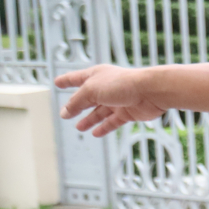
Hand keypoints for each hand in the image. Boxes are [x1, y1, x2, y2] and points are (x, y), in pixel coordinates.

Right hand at [55, 65, 169, 136]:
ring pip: (100, 111)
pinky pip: (113, 121)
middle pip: (88, 97)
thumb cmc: (121, 84)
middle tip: (65, 114)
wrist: (151, 91)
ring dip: (89, 119)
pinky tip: (95, 133)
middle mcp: (106, 87)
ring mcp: (118, 100)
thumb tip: (65, 112)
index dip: (66, 80)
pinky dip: (104, 127)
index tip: (57, 82)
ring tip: (79, 127)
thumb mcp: (91, 91)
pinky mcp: (128, 112)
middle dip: (76, 105)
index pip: (76, 78)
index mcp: (96, 75)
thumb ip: (76, 102)